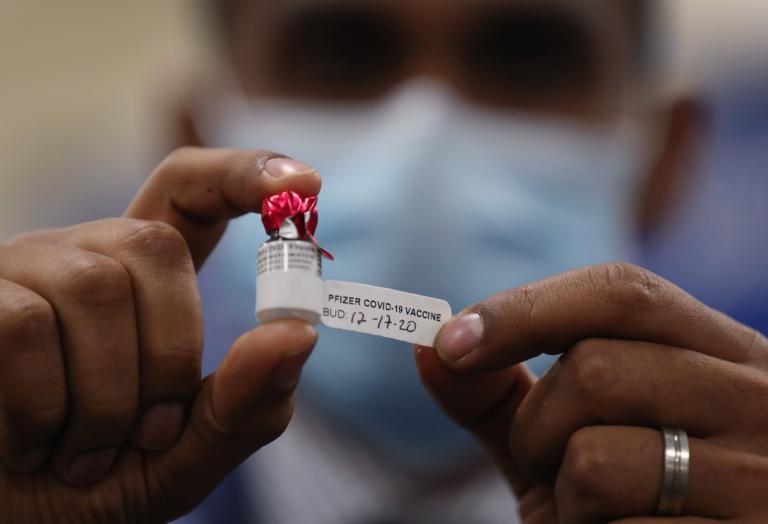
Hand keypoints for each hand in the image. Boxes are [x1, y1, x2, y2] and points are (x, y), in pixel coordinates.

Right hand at [0, 148, 321, 522]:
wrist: (9, 522)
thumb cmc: (95, 485)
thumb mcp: (186, 456)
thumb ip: (244, 403)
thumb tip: (299, 333)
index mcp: (145, 282)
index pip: (193, 193)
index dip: (245, 174)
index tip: (308, 182)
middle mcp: (84, 258)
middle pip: (155, 244)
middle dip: (170, 354)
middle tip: (152, 434)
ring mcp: (21, 272)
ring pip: (96, 287)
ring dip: (108, 399)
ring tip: (85, 455)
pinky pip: (24, 326)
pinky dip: (43, 410)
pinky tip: (32, 447)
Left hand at [416, 263, 767, 522]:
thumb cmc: (615, 503)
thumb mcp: (559, 440)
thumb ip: (499, 393)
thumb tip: (426, 344)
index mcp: (722, 353)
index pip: (621, 292)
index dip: (524, 308)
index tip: (451, 343)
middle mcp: (759, 401)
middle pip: (593, 367)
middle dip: (536, 427)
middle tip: (553, 467)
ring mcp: (763, 480)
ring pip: (595, 457)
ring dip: (561, 495)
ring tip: (595, 514)